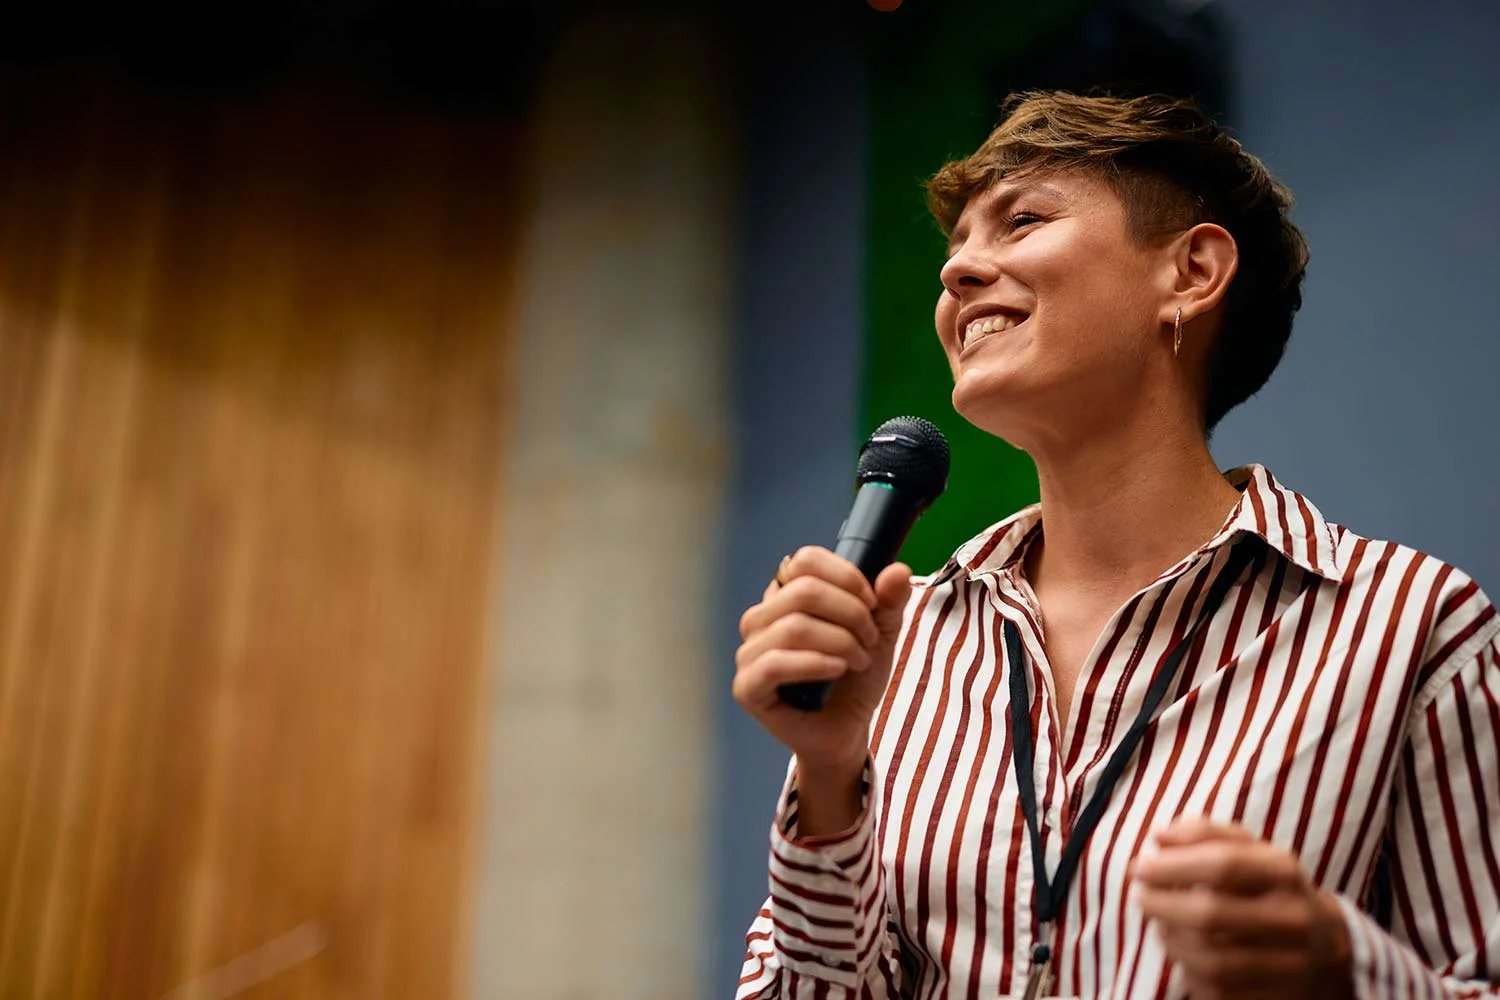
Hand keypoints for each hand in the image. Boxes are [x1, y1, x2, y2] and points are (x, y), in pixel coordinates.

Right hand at [733, 547, 911, 775]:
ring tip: (860, 661)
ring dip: (840, 642)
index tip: (872, 603)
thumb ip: (888, 602)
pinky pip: (774, 664)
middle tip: (870, 640)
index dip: (846, 576)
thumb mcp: (880, 634)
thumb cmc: (854, 679)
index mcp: (784, 596)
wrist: (845, 730)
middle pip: (803, 590)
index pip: (805, 560)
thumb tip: (897, 571)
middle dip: (850, 613)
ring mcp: (749, 652)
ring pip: (793, 626)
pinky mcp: (747, 687)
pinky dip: (814, 664)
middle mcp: (760, 619)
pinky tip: (838, 670)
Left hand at [1131, 818, 1354, 999]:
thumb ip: (1205, 834)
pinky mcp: (1278, 999)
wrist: (1328, 945)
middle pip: (1211, 915)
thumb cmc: (1269, 888)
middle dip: (1161, 904)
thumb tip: (1159, 837)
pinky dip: (1188, 970)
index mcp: (1284, 873)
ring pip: (1211, 960)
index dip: (1172, 866)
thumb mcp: (1251, 850)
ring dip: (1171, 940)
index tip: (1139, 866)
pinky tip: (1181, 950)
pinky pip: (1218, 991)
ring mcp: (1291, 965)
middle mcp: (1293, 919)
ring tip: (1159, 922)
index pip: (1223, 864)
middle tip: (1139, 895)